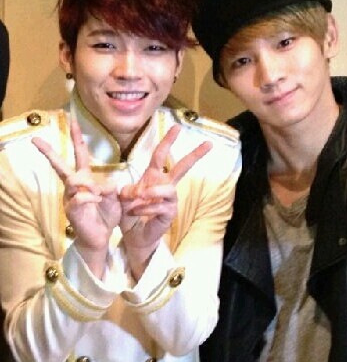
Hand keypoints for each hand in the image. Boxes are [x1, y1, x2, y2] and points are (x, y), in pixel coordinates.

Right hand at [32, 120, 120, 275]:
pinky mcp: (71, 210)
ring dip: (89, 185)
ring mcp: (70, 197)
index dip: (76, 137)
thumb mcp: (115, 197)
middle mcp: (74, 186)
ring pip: (73, 180)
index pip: (79, 153)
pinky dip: (91, 197)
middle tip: (35, 140)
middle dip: (48, 152)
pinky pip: (79, 197)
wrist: (101, 237)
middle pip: (59, 165)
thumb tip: (106, 184)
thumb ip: (111, 187)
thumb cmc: (106, 215)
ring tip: (101, 194)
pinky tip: (98, 202)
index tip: (71, 119)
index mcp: (84, 178)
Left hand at [119, 125, 211, 278]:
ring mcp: (169, 199)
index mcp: (153, 176)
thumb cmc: (129, 213)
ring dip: (151, 193)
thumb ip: (126, 189)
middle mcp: (164, 185)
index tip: (177, 127)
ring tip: (136, 199)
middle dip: (195, 154)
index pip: (161, 155)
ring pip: (168, 189)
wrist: (133, 235)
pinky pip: (160, 206)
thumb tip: (133, 190)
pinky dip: (145, 208)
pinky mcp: (170, 213)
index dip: (168, 141)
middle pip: (183, 167)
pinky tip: (135, 211)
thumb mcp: (122, 197)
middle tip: (209, 143)